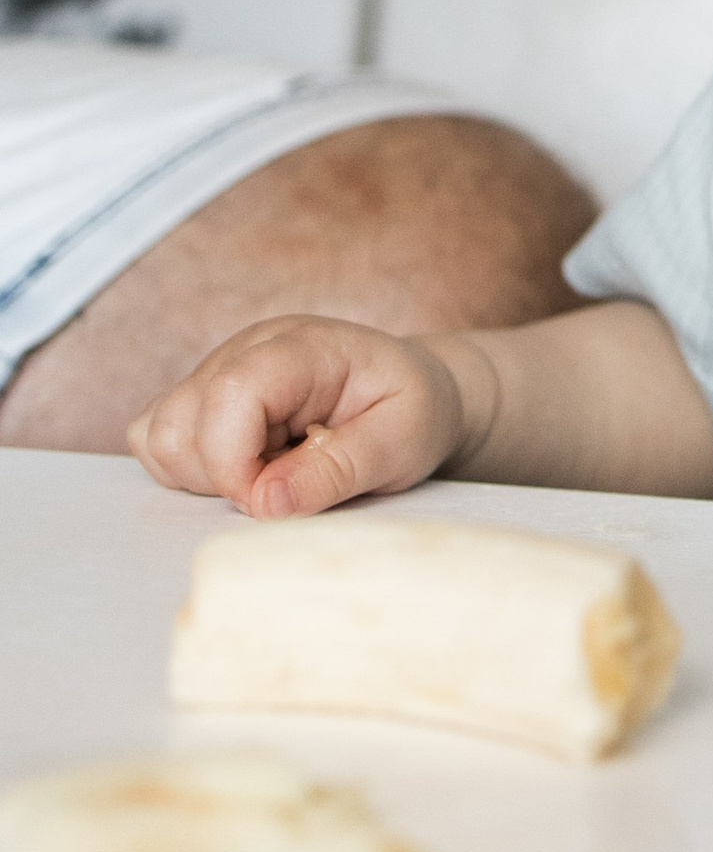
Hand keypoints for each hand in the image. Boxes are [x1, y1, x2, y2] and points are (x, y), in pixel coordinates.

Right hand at [127, 317, 479, 518]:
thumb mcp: (402, 442)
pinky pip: (158, 443)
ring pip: (158, 436)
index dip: (236, 464)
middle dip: (223, 478)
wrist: (414, 393)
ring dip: (204, 477)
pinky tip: (249, 470)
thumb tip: (263, 504)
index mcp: (302, 347)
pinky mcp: (202, 398)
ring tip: (271, 474)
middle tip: (287, 485)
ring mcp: (218, 370)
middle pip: (180, 423)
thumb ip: (337, 469)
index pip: (231, 393)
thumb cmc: (412, 411)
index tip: (271, 501)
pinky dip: (192, 472)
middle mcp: (247, 350)